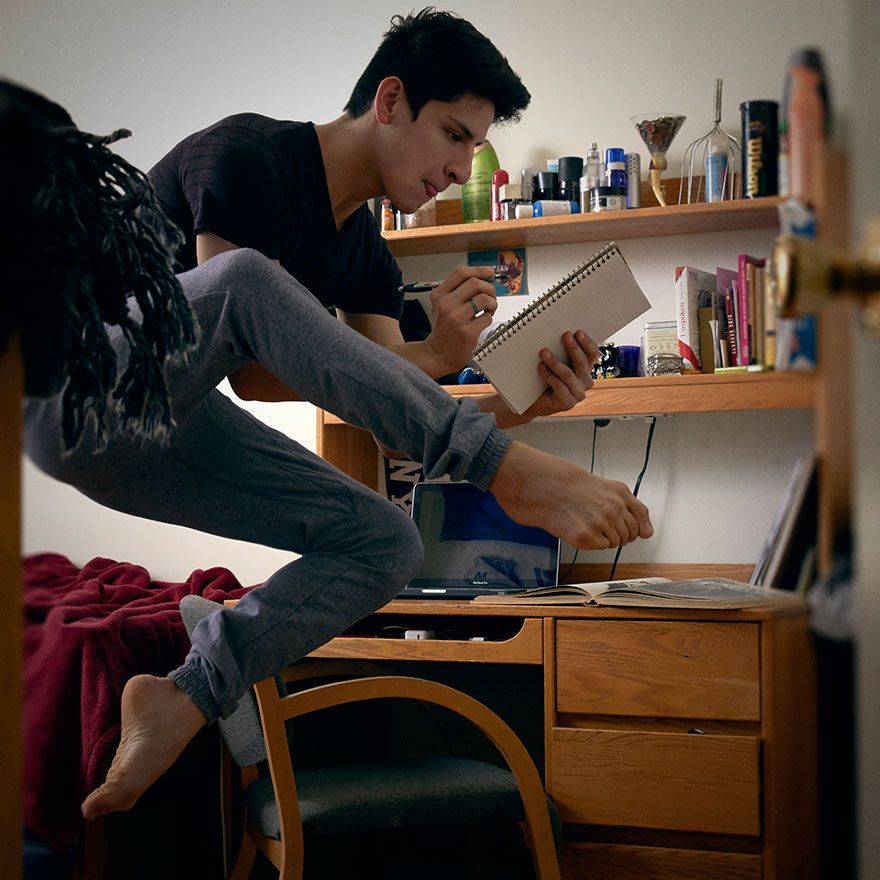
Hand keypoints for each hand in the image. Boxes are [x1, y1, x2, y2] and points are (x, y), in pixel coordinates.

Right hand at [422, 267, 498, 374]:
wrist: (438, 353)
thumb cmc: (443, 329)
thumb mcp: (442, 305)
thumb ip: (459, 291)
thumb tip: (485, 278)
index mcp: (439, 295)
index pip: (460, 273)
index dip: (478, 270)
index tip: (489, 273)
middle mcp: (446, 305)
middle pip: (475, 283)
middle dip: (489, 288)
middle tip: (490, 296)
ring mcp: (457, 318)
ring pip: (485, 299)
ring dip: (492, 303)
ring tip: (488, 309)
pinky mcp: (468, 331)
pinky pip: (487, 317)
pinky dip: (489, 318)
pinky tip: (482, 322)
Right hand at [489, 441, 652, 550]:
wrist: (541, 485)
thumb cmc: (567, 484)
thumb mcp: (604, 487)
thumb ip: (629, 506)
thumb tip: (647, 532)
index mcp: (620, 493)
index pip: (641, 517)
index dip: (637, 526)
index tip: (636, 530)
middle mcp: (614, 508)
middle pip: (630, 533)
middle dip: (618, 533)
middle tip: (601, 525)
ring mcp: (600, 523)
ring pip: (616, 542)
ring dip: (604, 537)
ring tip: (587, 524)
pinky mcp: (586, 537)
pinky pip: (600, 547)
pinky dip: (592, 543)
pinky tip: (580, 529)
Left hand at [521, 330, 598, 418]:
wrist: (534, 401)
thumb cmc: (544, 378)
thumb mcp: (554, 362)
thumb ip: (559, 351)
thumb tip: (554, 333)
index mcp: (585, 368)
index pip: (592, 353)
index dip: (586, 342)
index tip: (578, 332)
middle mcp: (585, 381)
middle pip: (582, 362)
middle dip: (573, 348)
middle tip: (565, 335)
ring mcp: (578, 394)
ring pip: (568, 374)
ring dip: (555, 362)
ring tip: (543, 352)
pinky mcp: (567, 403)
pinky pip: (559, 386)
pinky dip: (548, 375)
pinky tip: (540, 367)